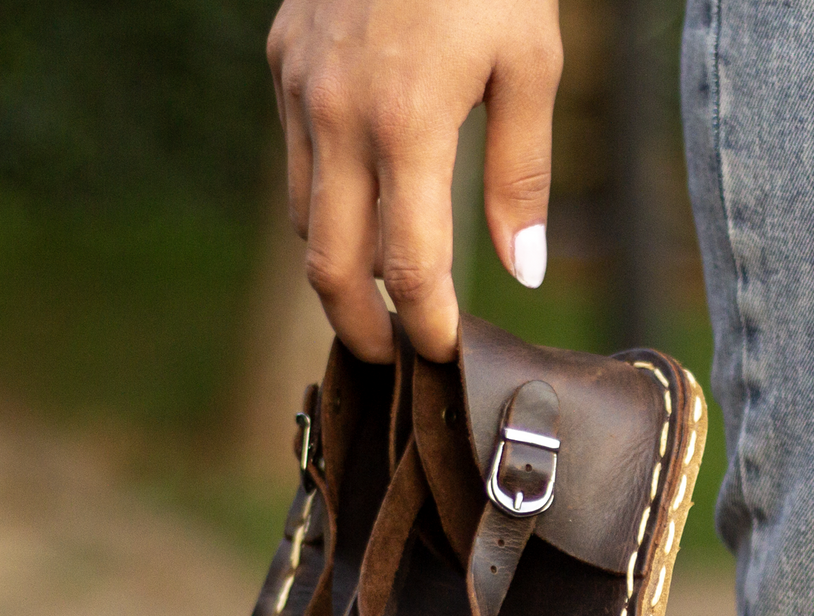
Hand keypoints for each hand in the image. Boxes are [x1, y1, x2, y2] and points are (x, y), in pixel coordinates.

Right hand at [267, 0, 561, 363]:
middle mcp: (337, 114)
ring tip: (383, 295)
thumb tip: (522, 270)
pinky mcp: (282, 60)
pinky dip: (327, 208)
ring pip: (306, 223)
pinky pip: (297, 165)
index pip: (409, 267)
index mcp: (408, 122)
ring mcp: (299, 87)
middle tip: (394, 358)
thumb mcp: (531, 64)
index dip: (425, 327)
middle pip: (330, 269)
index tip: (443, 354)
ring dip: (341, 272)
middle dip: (362, 329)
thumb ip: (521, 177)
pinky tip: (365, 209)